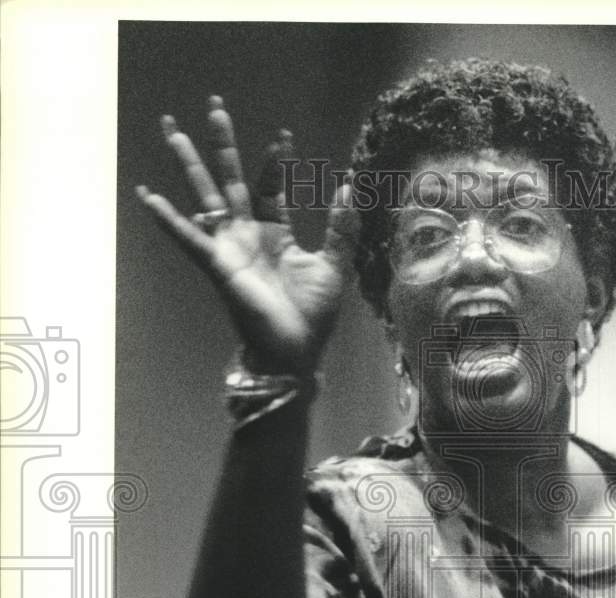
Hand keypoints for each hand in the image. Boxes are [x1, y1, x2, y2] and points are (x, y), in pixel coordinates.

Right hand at [136, 96, 358, 373]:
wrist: (295, 351)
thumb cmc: (312, 316)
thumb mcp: (334, 265)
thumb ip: (339, 227)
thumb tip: (347, 185)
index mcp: (275, 233)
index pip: (269, 187)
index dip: (274, 162)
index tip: (282, 136)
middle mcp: (248, 235)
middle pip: (230, 180)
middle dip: (222, 145)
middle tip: (215, 107)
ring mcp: (229, 248)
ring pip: (205, 196)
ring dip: (189, 164)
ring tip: (172, 129)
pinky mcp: (218, 265)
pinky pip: (188, 238)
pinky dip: (167, 219)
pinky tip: (147, 196)